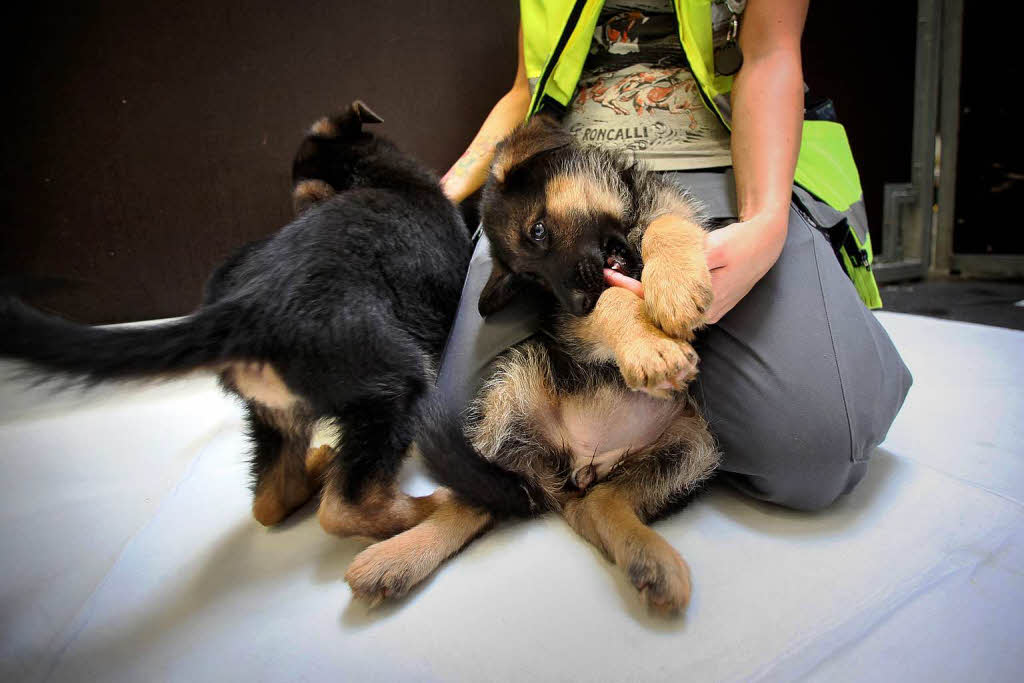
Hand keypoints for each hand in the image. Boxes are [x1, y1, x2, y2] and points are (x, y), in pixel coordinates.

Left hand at [603, 213, 786, 323]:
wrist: (765, 242)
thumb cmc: (742, 243)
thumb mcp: (718, 248)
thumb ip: (695, 263)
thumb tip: (668, 274)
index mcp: (706, 304)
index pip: (664, 305)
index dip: (636, 293)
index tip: (613, 281)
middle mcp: (705, 315)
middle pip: (663, 312)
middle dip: (636, 295)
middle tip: (608, 277)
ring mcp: (707, 313)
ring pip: (670, 310)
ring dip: (647, 295)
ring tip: (618, 279)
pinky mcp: (707, 306)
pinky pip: (679, 304)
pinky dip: (661, 294)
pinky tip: (645, 283)